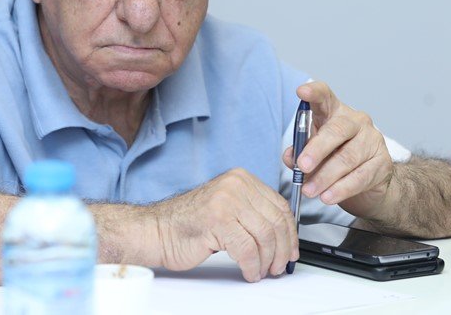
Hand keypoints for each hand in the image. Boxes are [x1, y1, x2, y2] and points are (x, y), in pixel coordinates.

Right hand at [152, 168, 298, 281]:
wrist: (158, 231)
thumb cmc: (191, 224)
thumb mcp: (228, 209)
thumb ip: (252, 213)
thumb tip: (283, 235)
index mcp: (241, 179)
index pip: (279, 205)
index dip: (290, 233)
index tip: (291, 250)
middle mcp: (235, 185)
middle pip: (276, 221)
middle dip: (282, 250)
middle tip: (279, 266)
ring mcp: (226, 201)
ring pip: (265, 236)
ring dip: (267, 261)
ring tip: (261, 271)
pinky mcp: (218, 220)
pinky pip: (248, 249)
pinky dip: (252, 266)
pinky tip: (248, 271)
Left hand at [282, 82, 393, 219]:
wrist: (369, 186)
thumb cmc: (336, 161)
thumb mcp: (314, 155)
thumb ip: (300, 153)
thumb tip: (290, 157)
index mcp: (335, 113)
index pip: (325, 97)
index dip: (314, 93)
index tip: (302, 92)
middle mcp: (356, 121)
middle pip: (336, 130)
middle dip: (317, 149)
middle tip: (302, 166)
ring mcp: (372, 140)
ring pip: (347, 158)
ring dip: (325, 177)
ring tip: (310, 190)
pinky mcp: (383, 163)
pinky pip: (360, 177)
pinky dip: (341, 188)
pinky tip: (328, 197)